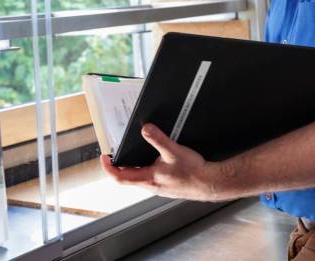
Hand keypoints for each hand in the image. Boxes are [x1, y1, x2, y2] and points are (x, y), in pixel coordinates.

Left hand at [100, 123, 222, 200]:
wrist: (210, 183)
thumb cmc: (193, 173)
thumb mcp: (173, 151)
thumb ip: (158, 139)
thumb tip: (146, 129)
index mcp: (148, 178)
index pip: (119, 177)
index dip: (108, 167)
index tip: (104, 157)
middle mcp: (151, 185)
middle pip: (127, 177)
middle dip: (119, 166)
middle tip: (114, 154)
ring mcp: (158, 186)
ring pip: (138, 177)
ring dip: (132, 167)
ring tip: (130, 155)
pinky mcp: (166, 185)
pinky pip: (150, 177)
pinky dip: (145, 168)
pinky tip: (153, 160)